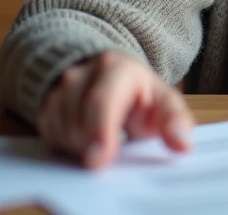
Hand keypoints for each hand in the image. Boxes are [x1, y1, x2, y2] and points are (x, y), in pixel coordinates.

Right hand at [36, 50, 193, 167]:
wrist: (108, 76)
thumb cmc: (138, 93)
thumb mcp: (163, 101)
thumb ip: (175, 120)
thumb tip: (183, 143)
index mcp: (115, 67)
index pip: (102, 101)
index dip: (99, 131)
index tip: (98, 159)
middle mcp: (81, 73)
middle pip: (78, 123)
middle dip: (92, 146)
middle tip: (108, 154)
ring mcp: (58, 88)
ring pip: (62, 133)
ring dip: (83, 146)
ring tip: (104, 135)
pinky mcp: (45, 105)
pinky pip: (50, 137)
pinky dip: (69, 145)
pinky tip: (86, 135)